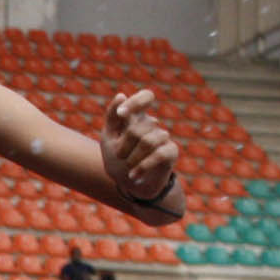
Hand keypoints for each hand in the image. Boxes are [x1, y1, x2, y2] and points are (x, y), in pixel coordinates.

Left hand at [103, 90, 178, 209]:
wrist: (130, 184)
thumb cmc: (117, 158)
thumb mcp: (108, 138)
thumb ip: (112, 116)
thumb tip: (121, 94)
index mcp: (137, 116)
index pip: (146, 97)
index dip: (137, 102)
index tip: (122, 114)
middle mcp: (152, 124)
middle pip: (138, 128)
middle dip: (123, 146)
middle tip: (119, 157)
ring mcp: (163, 137)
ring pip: (148, 141)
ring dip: (132, 158)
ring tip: (127, 167)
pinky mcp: (171, 151)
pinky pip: (159, 154)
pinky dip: (142, 166)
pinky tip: (133, 175)